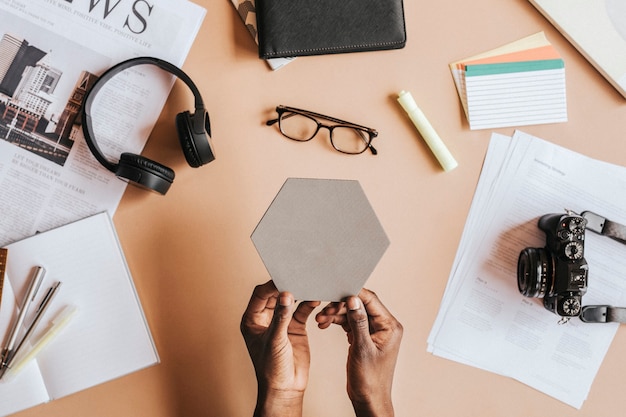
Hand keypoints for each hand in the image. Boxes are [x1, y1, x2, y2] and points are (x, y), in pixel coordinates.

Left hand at [241, 280, 319, 416]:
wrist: (286, 388)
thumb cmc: (271, 369)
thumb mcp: (275, 340)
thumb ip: (281, 317)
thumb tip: (285, 295)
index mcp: (252, 320)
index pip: (260, 295)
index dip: (271, 286)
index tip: (284, 278)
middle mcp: (265, 318)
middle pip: (275, 295)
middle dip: (287, 286)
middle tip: (298, 277)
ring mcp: (281, 322)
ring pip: (290, 301)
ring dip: (300, 294)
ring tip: (309, 285)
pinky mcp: (295, 327)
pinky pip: (302, 310)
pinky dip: (309, 304)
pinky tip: (316, 299)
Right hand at [316, 289, 402, 416]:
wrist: (368, 399)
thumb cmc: (370, 380)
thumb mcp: (362, 348)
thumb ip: (358, 322)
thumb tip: (353, 299)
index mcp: (390, 326)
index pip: (370, 300)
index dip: (352, 295)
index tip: (335, 293)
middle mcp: (384, 326)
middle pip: (360, 305)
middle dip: (340, 306)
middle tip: (325, 311)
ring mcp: (374, 331)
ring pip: (353, 313)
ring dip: (336, 314)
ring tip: (321, 319)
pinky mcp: (364, 337)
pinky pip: (350, 323)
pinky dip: (337, 322)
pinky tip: (325, 324)